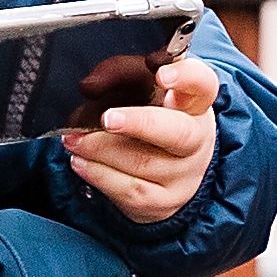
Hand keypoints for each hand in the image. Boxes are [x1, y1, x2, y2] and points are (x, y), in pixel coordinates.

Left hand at [56, 54, 227, 230]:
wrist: (167, 170)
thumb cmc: (151, 120)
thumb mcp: (140, 89)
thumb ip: (117, 74)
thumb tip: (90, 86)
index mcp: (195, 103)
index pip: (202, 84)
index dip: (185, 77)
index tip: (161, 74)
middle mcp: (197, 140)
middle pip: (176, 132)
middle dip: (138, 123)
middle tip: (107, 118)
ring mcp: (183, 175)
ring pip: (142, 163)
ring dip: (100, 150)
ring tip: (74, 140)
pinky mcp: (164, 201)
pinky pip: (130, 191)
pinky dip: (99, 175)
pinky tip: (80, 162)